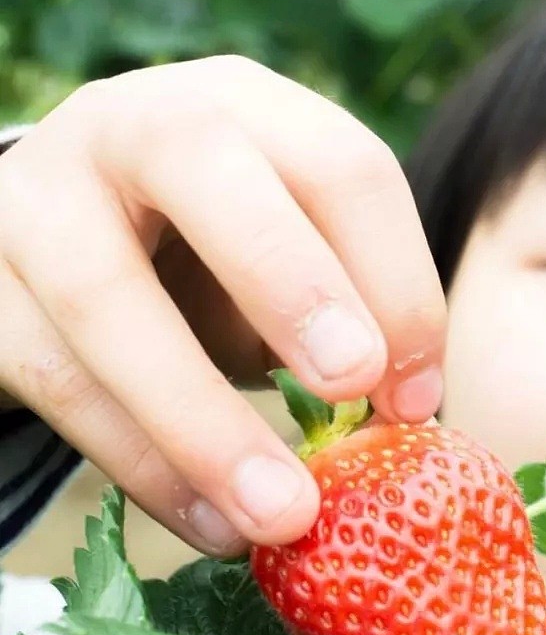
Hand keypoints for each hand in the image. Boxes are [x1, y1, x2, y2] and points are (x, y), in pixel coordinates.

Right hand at [0, 56, 445, 555]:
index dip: (396, 283)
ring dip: (203, 422)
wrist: (70, 240)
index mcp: (247, 110)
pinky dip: (144, 464)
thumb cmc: (216, 256)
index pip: (342, 166)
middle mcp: (134, 124)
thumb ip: (350, 309)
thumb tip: (408, 407)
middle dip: (289, 280)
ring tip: (283, 517)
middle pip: (201, 164)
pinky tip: (213, 525)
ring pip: (102, 294)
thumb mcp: (292, 258)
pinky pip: (56, 379)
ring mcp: (40, 197)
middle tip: (352, 387)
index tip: (416, 399)